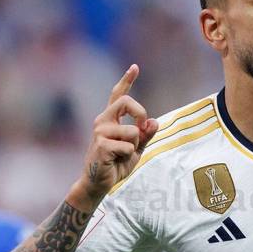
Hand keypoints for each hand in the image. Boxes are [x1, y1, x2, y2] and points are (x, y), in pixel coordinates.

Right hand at [70, 65, 157, 206]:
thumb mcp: (136, 149)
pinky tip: (116, 161)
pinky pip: (129, 146)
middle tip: (142, 129)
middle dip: (140, 113)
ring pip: (133, 131)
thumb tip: (154, 121)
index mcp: (110, 119)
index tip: (135, 67)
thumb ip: (146, 135)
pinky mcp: (101, 145)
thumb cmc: (116, 165)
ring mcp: (100, 132)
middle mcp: (103, 121)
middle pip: (127, 102)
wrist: (99, 184)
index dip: (127, 80)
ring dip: (135, 146)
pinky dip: (129, 156)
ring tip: (122, 155)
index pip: (119, 95)